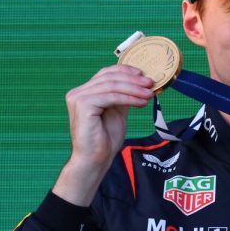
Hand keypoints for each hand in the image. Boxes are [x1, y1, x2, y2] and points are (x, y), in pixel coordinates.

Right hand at [52, 64, 153, 205]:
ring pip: (112, 86)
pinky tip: (141, 103)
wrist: (95, 159)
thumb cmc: (105, 139)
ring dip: (134, 89)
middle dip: (133, 80)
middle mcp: (78, 93)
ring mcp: (78, 98)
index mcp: (84, 92)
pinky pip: (111, 97)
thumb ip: (123, 96)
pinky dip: (129, 98)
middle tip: (150, 83)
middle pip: (109, 77)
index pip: (106, 73)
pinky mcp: (83, 105)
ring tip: (149, 94)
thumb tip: (140, 82)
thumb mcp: (117, 112)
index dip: (125, 70)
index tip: (143, 74)